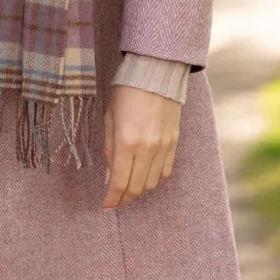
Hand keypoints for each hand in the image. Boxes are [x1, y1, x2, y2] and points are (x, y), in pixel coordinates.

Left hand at [102, 83, 179, 209]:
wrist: (155, 73)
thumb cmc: (125, 92)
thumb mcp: (109, 119)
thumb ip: (109, 150)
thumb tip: (109, 178)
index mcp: (127, 141)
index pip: (119, 182)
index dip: (112, 198)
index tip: (106, 206)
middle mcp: (147, 148)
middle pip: (137, 187)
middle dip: (124, 198)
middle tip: (116, 200)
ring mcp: (164, 147)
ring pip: (152, 182)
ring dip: (139, 190)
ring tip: (128, 189)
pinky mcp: (174, 143)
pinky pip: (165, 171)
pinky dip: (154, 179)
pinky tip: (144, 176)